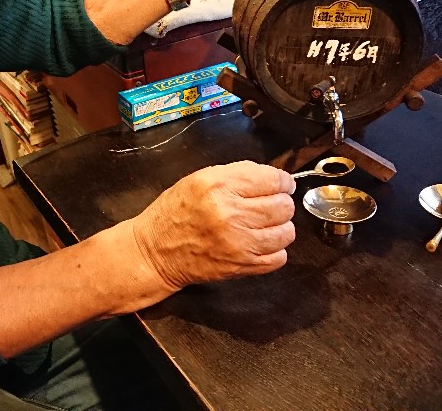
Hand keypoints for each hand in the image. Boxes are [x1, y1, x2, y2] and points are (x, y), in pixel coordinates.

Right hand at [130, 161, 295, 292]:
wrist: (155, 252)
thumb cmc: (173, 213)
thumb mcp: (197, 179)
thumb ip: (235, 175)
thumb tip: (271, 178)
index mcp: (218, 186)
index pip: (273, 179)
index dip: (282, 181)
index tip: (281, 184)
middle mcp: (231, 214)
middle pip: (284, 206)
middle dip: (281, 202)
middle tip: (270, 204)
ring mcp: (239, 243)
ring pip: (286, 232)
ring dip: (280, 227)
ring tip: (265, 225)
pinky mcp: (242, 266)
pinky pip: (279, 257)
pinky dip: (274, 250)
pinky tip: (259, 243)